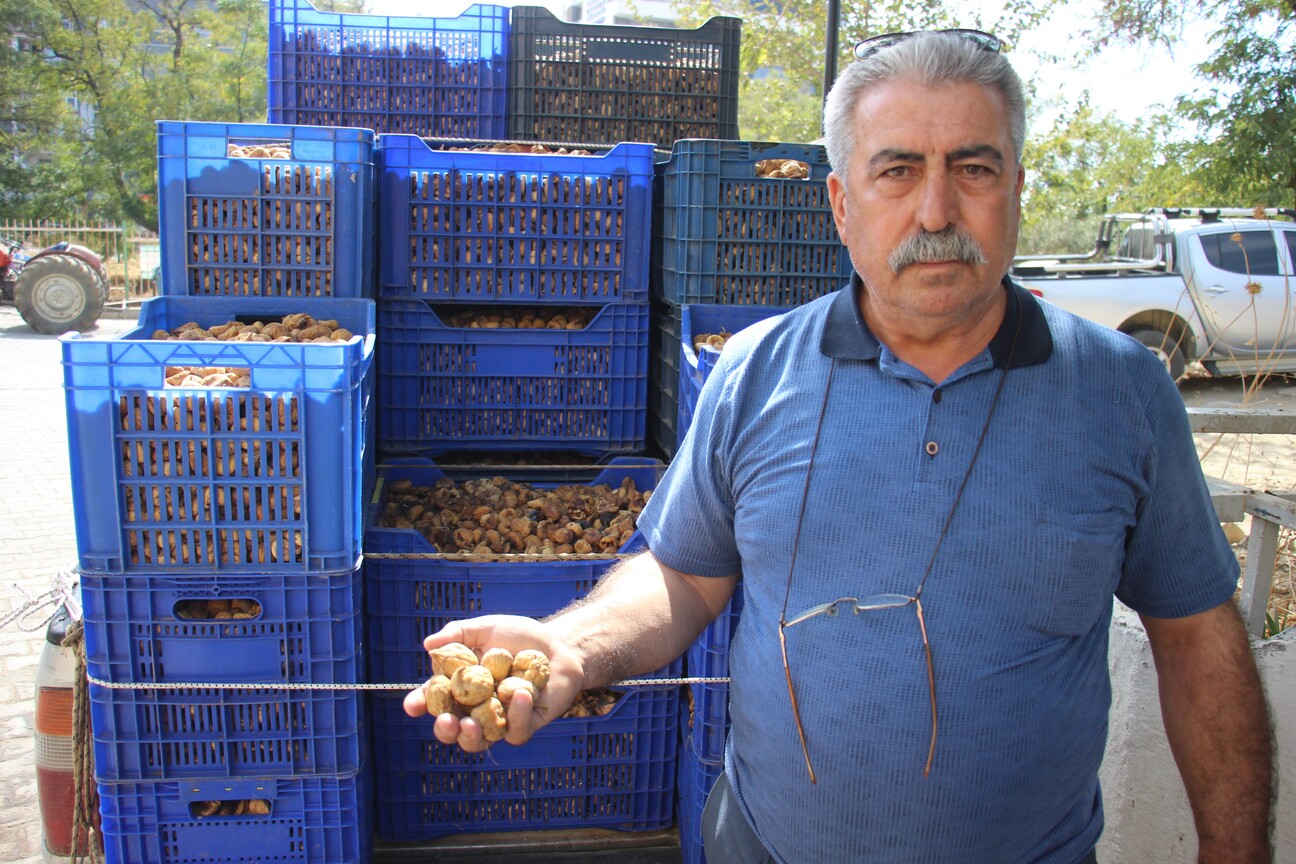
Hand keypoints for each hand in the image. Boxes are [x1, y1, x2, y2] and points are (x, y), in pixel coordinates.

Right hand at [402, 614, 584, 752]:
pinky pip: (516, 731)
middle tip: (447, 721)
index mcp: (461, 686)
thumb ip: (458, 634)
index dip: (420, 704)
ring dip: (470, 738)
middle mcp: (476, 708)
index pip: (434, 699)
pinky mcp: (525, 725)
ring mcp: (500, 720)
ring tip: (469, 725)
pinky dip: (516, 714)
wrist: (559, 645)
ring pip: (479, 742)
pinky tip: (519, 693)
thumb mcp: (487, 628)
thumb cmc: (520, 637)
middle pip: (453, 730)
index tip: (412, 705)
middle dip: (445, 730)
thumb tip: (428, 644)